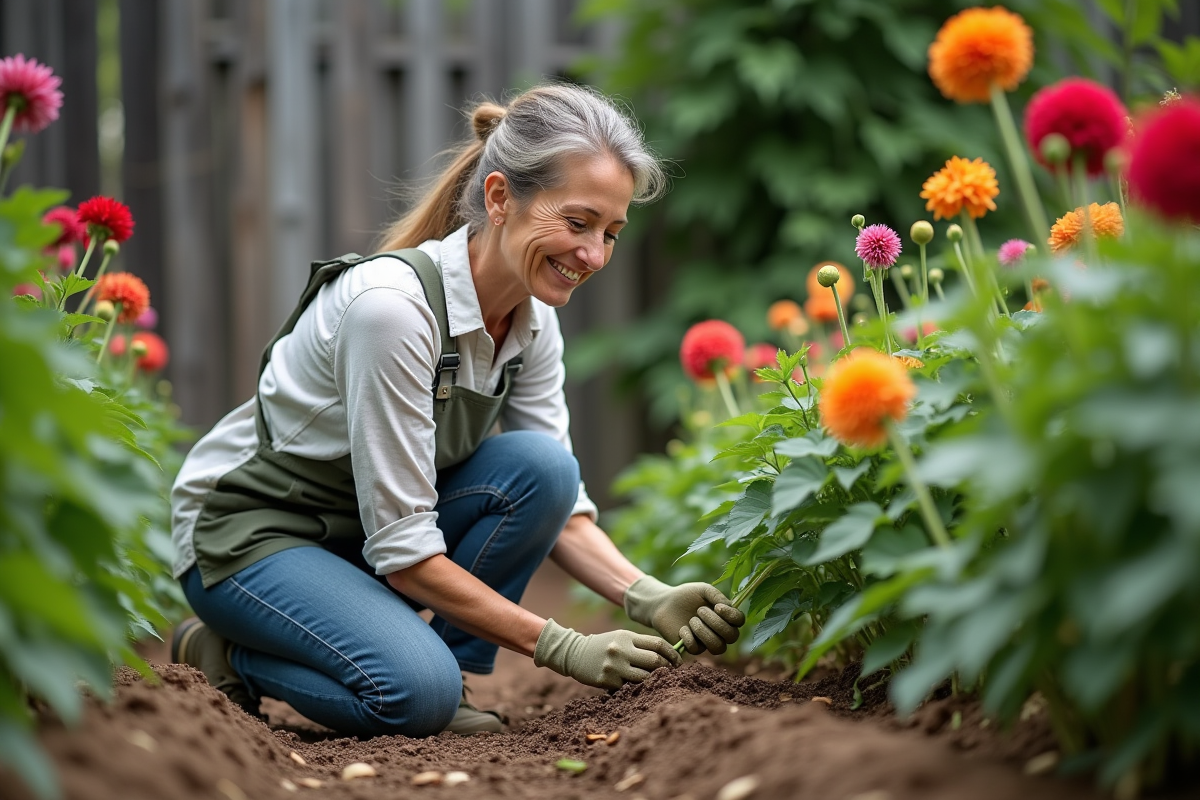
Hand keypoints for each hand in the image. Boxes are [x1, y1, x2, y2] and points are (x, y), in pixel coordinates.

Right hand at [534, 619, 681, 689]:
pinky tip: (637, 686)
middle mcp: (621, 650)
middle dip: (666, 667)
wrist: (575, 654)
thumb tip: (668, 654)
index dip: (672, 653)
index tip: (679, 660)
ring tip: (657, 680)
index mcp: (626, 636)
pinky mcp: (607, 681)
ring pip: (645, 678)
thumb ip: (641, 644)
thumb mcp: (621, 637)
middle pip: (655, 661)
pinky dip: (636, 687)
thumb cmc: (604, 645)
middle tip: (671, 672)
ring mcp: (614, 667)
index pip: (657, 644)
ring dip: (653, 680)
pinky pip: (629, 687)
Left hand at [623, 575, 745, 654]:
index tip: (717, 607)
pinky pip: (698, 649)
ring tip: (692, 620)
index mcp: (725, 615)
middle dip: (717, 624)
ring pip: (718, 647)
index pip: (739, 621)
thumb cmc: (686, 595)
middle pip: (732, 636)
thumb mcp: (703, 590)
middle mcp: (720, 631)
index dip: (732, 616)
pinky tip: (682, 629)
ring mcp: (707, 641)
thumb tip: (728, 607)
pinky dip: (689, 637)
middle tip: (700, 611)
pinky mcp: (693, 648)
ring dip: (704, 632)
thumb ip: (717, 596)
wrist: (664, 603)